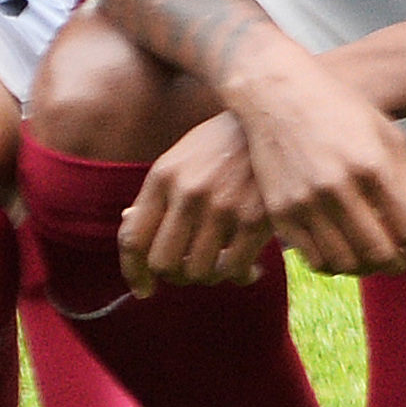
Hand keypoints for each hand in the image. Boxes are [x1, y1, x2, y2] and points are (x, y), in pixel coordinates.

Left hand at [121, 114, 276, 290]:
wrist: (277, 118)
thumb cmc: (225, 141)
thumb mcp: (183, 157)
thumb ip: (158, 192)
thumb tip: (128, 221)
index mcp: (164, 176)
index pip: (133, 239)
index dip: (134, 272)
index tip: (144, 288)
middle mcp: (188, 192)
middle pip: (163, 263)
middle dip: (175, 276)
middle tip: (190, 271)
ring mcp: (222, 206)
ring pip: (198, 272)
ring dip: (209, 276)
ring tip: (222, 266)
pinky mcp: (255, 218)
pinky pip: (234, 269)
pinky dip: (240, 277)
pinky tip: (248, 269)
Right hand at [220, 54, 405, 280]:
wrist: (279, 94)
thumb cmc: (342, 112)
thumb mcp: (387, 138)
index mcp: (371, 165)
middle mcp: (337, 187)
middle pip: (379, 253)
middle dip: (399, 263)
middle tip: (403, 259)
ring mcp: (305, 202)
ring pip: (346, 263)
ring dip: (368, 269)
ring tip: (376, 258)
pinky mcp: (280, 213)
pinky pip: (315, 259)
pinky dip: (337, 265)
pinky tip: (346, 251)